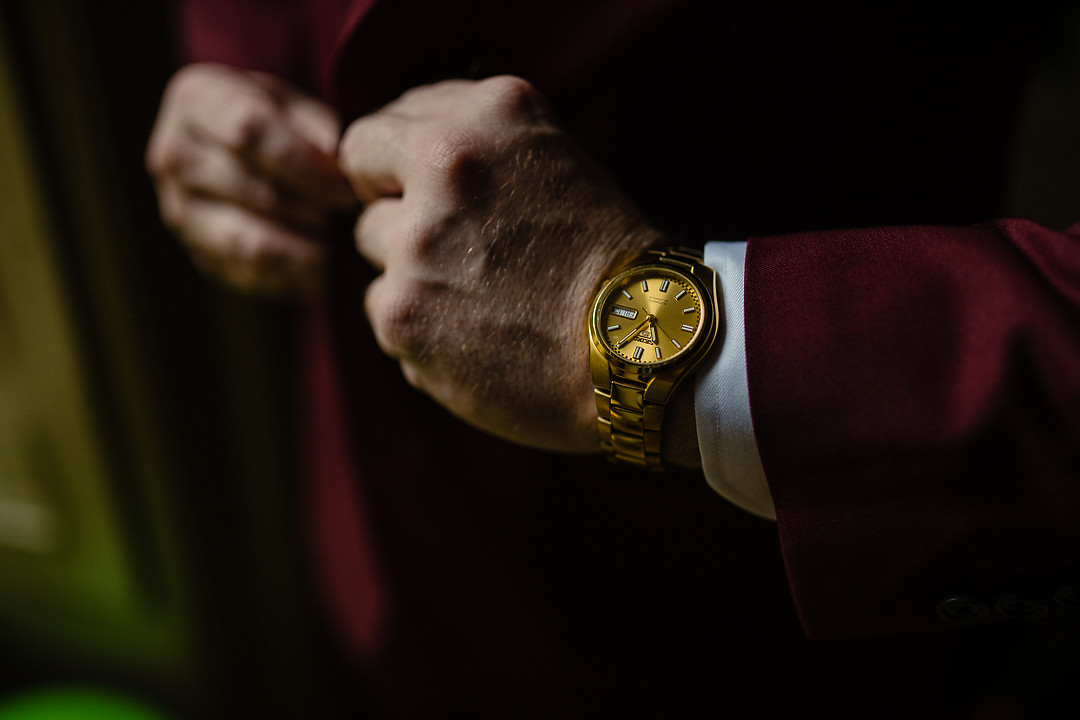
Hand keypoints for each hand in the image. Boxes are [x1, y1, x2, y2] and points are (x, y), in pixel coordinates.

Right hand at [146, 63, 356, 298]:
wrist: (241, 155)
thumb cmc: (280, 122)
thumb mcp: (298, 106)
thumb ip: (318, 129)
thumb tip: (340, 163)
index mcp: (196, 99)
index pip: (248, 131)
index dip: (305, 163)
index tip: (347, 186)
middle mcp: (174, 155)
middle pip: (252, 190)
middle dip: (313, 208)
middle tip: (356, 218)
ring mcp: (180, 211)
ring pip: (249, 241)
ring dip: (306, 249)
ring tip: (343, 245)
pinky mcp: (200, 254)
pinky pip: (253, 275)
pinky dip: (296, 277)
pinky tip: (327, 269)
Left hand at [339, 76, 663, 452]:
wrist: (639, 348)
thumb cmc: (607, 258)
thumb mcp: (554, 158)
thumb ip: (475, 142)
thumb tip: (399, 151)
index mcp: (487, 117)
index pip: (384, 127)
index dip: (398, 163)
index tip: (422, 189)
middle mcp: (445, 167)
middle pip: (366, 180)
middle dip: (398, 207)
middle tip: (450, 244)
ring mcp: (415, 243)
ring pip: (372, 246)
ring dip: (408, 266)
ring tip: (476, 293)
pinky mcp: (401, 313)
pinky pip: (383, 308)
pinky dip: (416, 324)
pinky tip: (472, 334)